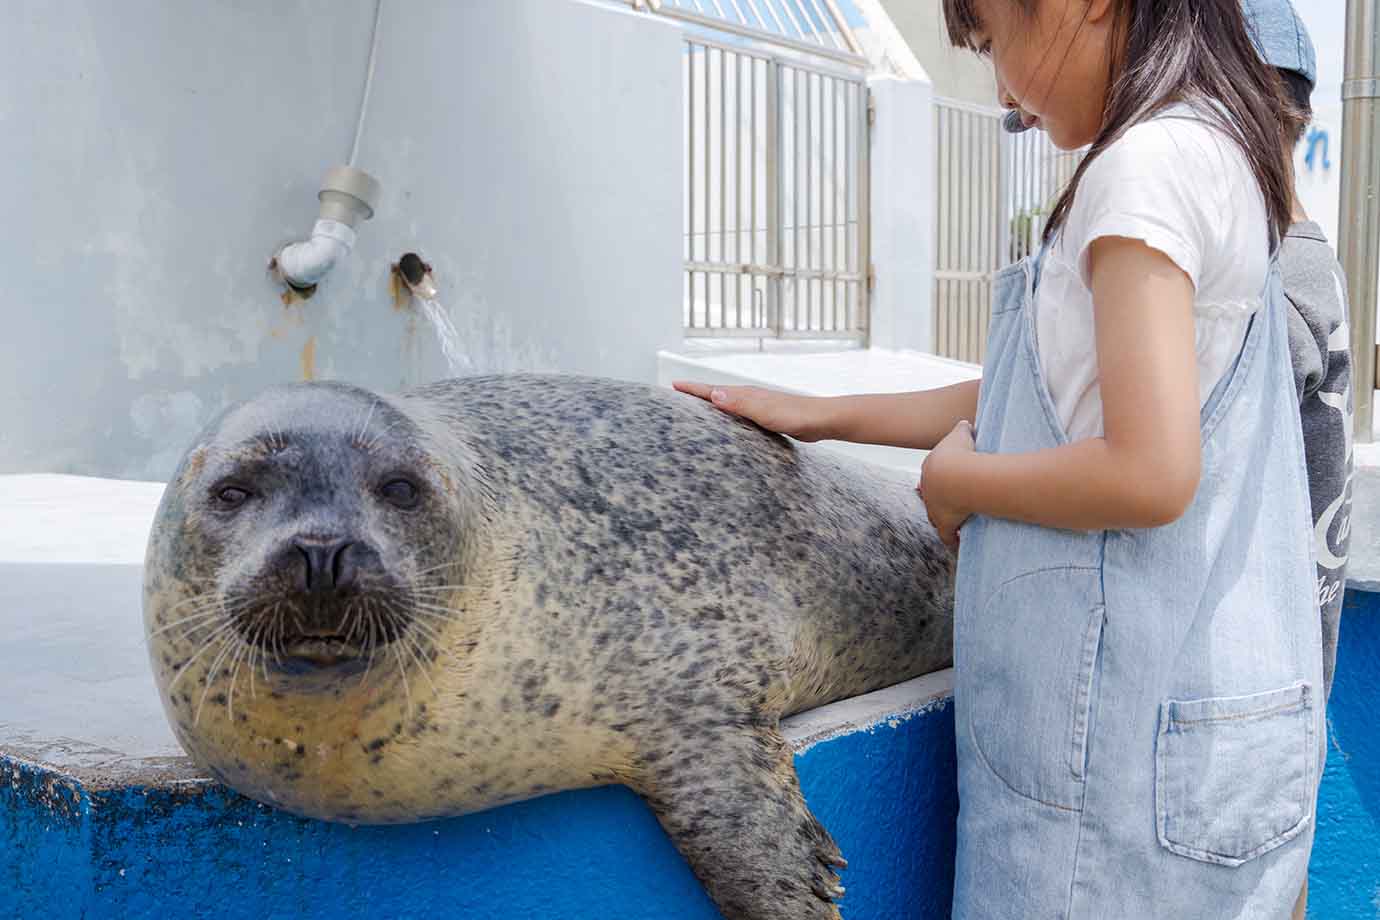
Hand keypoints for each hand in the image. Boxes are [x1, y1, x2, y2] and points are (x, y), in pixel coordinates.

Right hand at [672, 381, 829, 441]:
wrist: (821, 420)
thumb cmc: (795, 416)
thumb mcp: (764, 411)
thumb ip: (740, 403)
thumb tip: (713, 395)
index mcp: (745, 395)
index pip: (712, 390)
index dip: (692, 389)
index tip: (673, 385)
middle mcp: (749, 397)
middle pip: (717, 393)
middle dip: (697, 392)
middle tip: (678, 392)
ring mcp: (758, 406)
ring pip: (728, 403)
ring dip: (711, 403)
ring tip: (697, 406)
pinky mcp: (766, 417)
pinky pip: (739, 414)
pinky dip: (727, 414)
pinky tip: (729, 423)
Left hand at [919, 420, 975, 549]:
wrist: (957, 476)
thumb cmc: (961, 453)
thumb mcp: (961, 434)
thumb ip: (963, 428)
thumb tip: (965, 423)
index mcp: (930, 469)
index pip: (933, 476)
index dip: (941, 479)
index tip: (949, 481)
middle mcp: (928, 490)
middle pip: (932, 496)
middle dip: (940, 499)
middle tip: (951, 501)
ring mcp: (935, 508)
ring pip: (936, 516)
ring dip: (945, 519)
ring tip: (956, 522)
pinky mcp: (944, 523)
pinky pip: (947, 535)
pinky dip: (952, 540)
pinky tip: (957, 543)